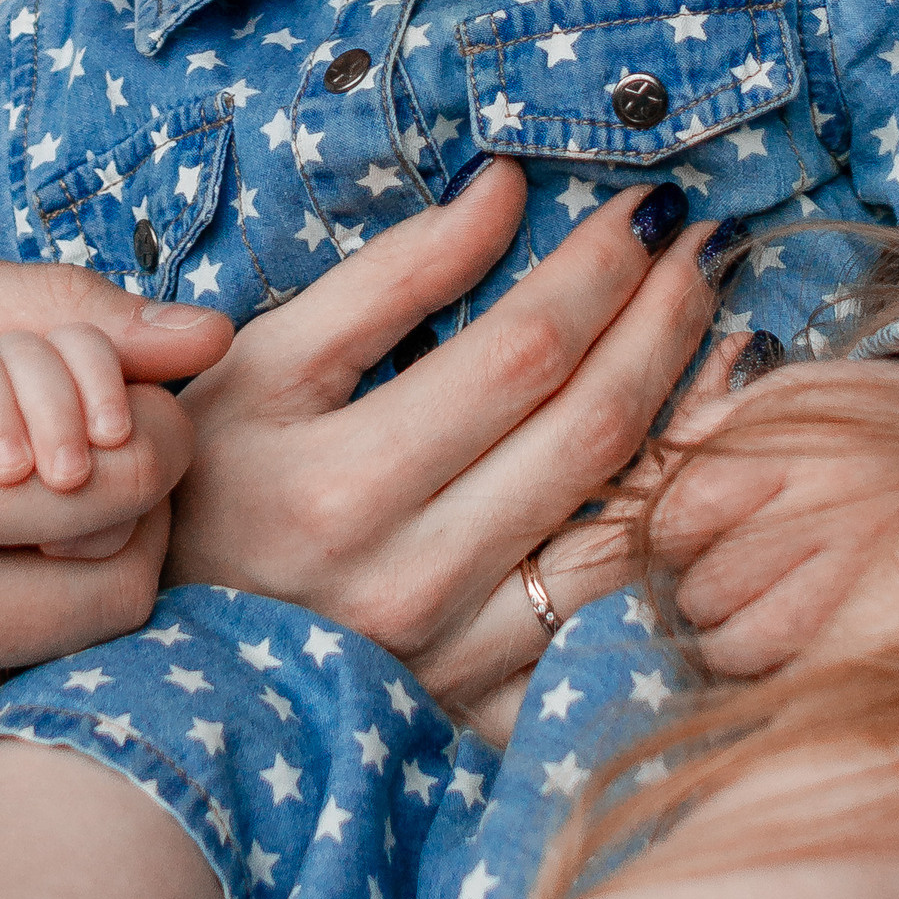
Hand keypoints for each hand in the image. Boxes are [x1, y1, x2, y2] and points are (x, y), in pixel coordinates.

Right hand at [0, 258, 232, 818]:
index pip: (117, 481)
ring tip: (4, 537)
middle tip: (85, 476)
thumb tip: (204, 337)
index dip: (146, 435)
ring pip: (64, 666)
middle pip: (120, 588)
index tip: (117, 414)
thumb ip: (41, 311)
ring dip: (66, 597)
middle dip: (131, 519)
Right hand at [164, 166, 717, 727]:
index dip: (600, 272)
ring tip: (735, 337)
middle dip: (666, 321)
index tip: (646, 208)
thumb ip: (390, 278)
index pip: (522, 353)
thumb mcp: (265, 365)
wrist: (163, 657)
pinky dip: (673, 536)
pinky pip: (614, 618)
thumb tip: (506, 189)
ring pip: (626, 530)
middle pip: (592, 431)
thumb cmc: (204, 488)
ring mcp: (460, 658)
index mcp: (348, 484)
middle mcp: (415, 580)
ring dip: (698, 424)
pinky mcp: (488, 709)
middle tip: (707, 247)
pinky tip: (706, 470)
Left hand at [646, 349, 898, 677]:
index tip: (687, 528)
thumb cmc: (882, 431)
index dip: (667, 527)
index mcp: (795, 447)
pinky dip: (768, 664)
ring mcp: (854, 583)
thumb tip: (641, 465)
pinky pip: (783, 674)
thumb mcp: (800, 394)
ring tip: (757, 600)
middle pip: (701, 585)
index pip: (682, 507)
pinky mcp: (874, 634)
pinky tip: (790, 630)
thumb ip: (716, 418)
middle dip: (697, 583)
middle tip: (731, 563)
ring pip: (733, 642)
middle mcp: (825, 514)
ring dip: (726, 633)